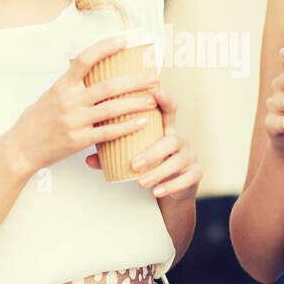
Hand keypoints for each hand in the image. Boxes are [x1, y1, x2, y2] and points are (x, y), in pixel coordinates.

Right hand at [6, 35, 160, 175]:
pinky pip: (108, 133)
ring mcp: (74, 121)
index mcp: (61, 85)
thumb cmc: (36, 120)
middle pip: (108, 86)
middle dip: (135, 81)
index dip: (105, 48)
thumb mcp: (49, 95)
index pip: (85, 59)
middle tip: (154, 76)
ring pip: (112, 109)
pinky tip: (142, 122)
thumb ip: (70, 83)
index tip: (124, 41)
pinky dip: (127, 127)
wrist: (21, 148)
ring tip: (153, 99)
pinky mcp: (78, 140)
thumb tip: (86, 66)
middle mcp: (69, 101)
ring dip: (136, 103)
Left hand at [86, 86, 200, 201]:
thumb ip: (113, 155)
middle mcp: (180, 139)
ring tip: (141, 182)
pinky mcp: (195, 173)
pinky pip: (186, 179)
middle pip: (171, 140)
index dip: (165, 101)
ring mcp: (190, 156)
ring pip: (178, 161)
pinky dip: (171, 186)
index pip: (168, 110)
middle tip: (134, 164)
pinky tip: (157, 191)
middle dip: (153, 153)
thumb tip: (88, 159)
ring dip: (158, 172)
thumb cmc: (152, 163)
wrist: (174, 187)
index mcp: (165, 129)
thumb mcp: (135, 155)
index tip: (156, 93)